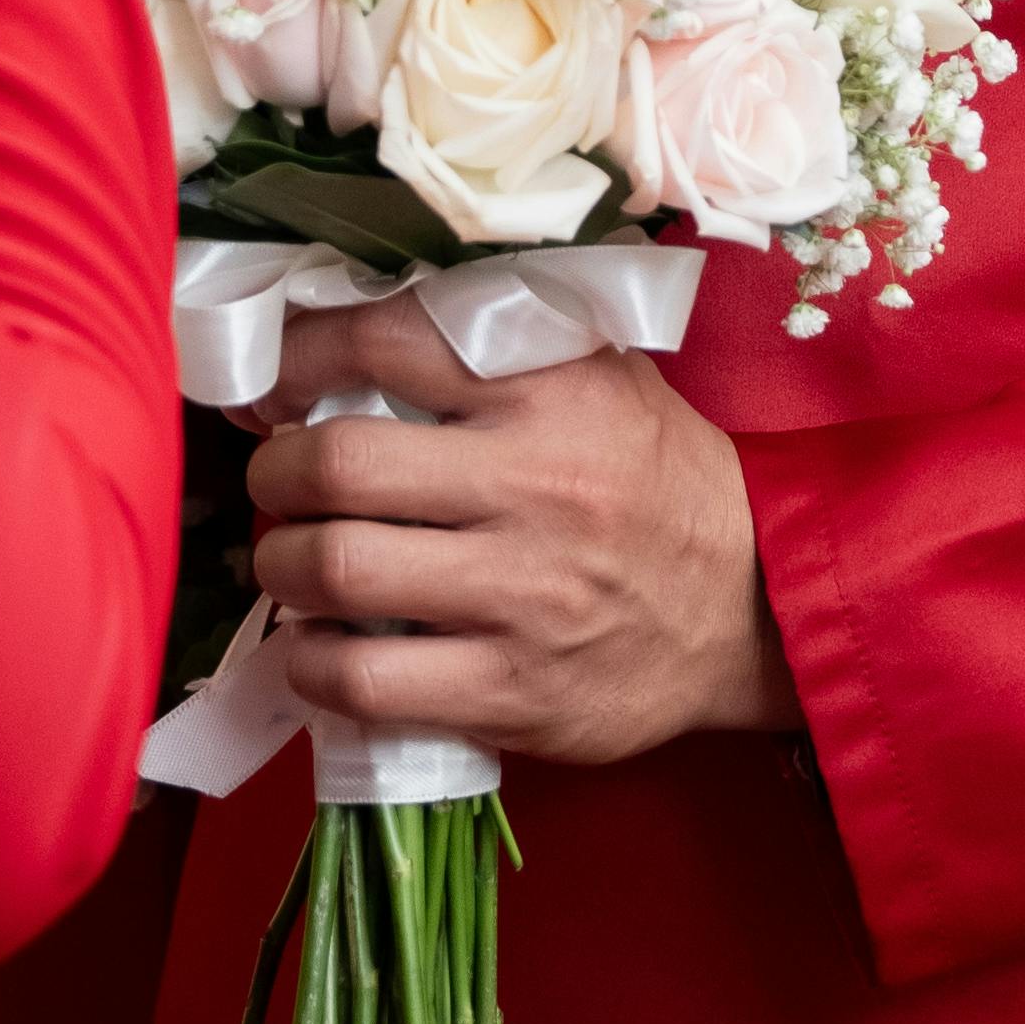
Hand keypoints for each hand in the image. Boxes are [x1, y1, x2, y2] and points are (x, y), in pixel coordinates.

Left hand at [246, 288, 797, 764]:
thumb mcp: (605, 378)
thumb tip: (348, 331)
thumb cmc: (657, 479)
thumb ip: (498, 347)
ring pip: (338, 572)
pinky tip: (318, 642)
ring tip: (290, 558)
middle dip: (276, 471)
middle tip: (278, 478)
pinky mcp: (512, 692)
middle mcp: (536, 487)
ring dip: (282, 564)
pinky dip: (312, 660)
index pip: (386, 342)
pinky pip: (364, 679)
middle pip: (339, 465)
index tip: (273, 384)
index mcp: (553, 392)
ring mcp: (523, 597)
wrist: (751, 607)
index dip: (299, 358)